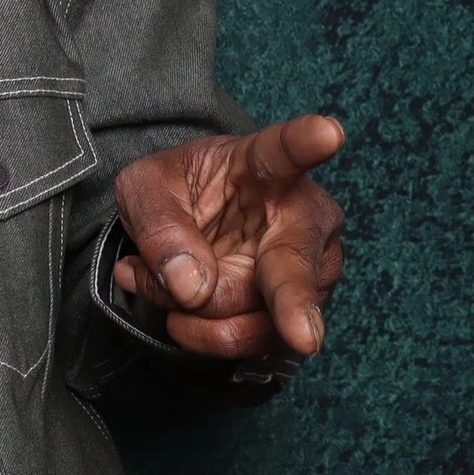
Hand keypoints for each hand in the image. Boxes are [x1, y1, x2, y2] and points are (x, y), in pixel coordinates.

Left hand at [112, 113, 345, 358]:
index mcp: (263, 164)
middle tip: (300, 336)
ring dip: (201, 316)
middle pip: (296, 265)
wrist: (190, 222)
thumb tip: (192, 286)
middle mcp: (302, 217)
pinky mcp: (297, 315)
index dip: (309, 141)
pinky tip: (176, 314)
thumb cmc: (176, 191)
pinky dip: (203, 335)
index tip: (329, 132)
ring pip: (262, 316)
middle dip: (295, 302)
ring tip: (161, 287)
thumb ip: (159, 226)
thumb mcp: (144, 189)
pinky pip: (252, 342)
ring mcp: (308, 271)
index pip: (287, 149)